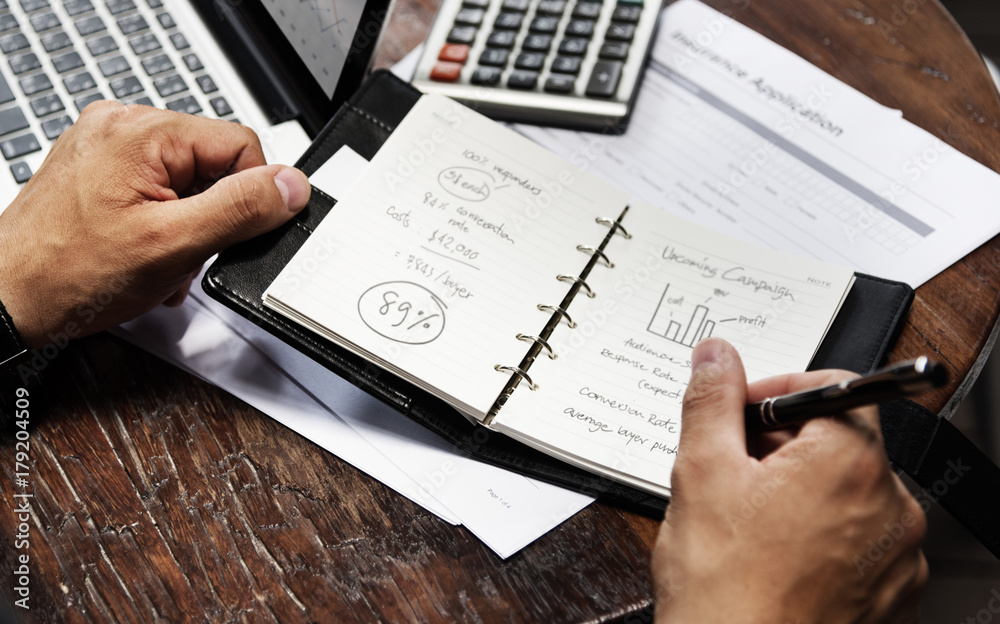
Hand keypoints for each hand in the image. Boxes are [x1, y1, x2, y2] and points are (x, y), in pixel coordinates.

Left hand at [0, 102, 309, 348]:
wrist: (8, 299)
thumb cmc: (69, 274)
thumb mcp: (173, 244)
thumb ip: (240, 210)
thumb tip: (291, 185)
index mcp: (141, 131)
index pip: (241, 145)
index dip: (249, 196)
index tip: (232, 234)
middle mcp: (122, 127)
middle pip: (215, 163)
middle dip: (214, 216)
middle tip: (185, 250)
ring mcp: (108, 147)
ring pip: (191, 181)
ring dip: (190, 225)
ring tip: (160, 257)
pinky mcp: (101, 170)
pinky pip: (161, 189)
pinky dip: (166, 224)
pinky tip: (147, 252)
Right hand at [652, 338, 927, 622]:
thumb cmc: (727, 591)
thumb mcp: (701, 473)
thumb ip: (712, 401)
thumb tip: (716, 357)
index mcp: (851, 462)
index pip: (830, 387)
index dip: (774, 393)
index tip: (742, 413)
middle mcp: (891, 507)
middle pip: (836, 442)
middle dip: (779, 446)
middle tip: (730, 471)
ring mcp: (896, 558)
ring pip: (845, 494)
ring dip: (798, 492)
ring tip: (747, 524)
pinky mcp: (891, 596)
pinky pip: (858, 543)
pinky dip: (820, 537)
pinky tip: (774, 557)